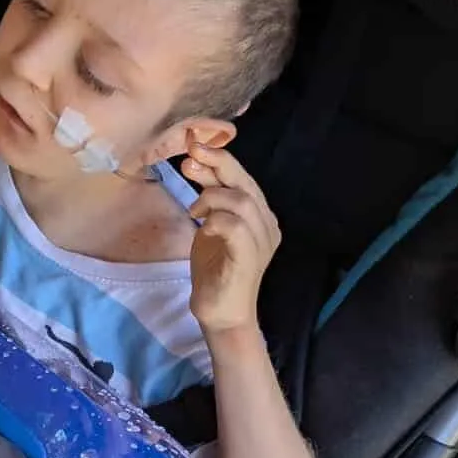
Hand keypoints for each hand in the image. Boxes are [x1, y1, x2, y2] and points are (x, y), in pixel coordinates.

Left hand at [180, 137, 280, 338]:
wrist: (220, 311)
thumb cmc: (214, 269)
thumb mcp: (209, 224)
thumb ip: (208, 197)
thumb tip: (195, 162)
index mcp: (260, 215)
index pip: (243, 178)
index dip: (220, 158)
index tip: (194, 145)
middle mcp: (267, 224)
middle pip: (245, 183)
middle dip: (216, 165)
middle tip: (190, 159)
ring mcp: (262, 241)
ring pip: (240, 201)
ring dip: (211, 197)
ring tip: (194, 210)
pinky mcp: (249, 257)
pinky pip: (235, 226)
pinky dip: (215, 219)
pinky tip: (203, 227)